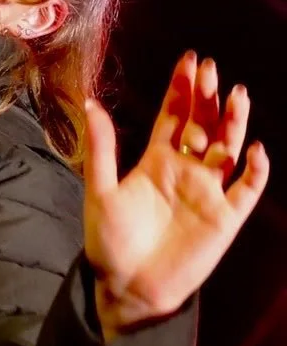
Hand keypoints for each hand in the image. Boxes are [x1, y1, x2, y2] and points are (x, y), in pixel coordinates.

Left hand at [83, 51, 268, 339]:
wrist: (127, 285)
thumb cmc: (108, 239)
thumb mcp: (100, 189)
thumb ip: (101, 147)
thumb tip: (91, 102)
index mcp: (155, 160)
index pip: (173, 116)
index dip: (181, 88)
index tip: (189, 59)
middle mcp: (185, 170)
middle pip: (203, 125)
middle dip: (208, 97)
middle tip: (211, 67)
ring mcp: (207, 193)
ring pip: (227, 151)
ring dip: (234, 124)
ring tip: (238, 95)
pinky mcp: (224, 220)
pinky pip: (245, 191)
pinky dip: (253, 171)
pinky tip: (252, 151)